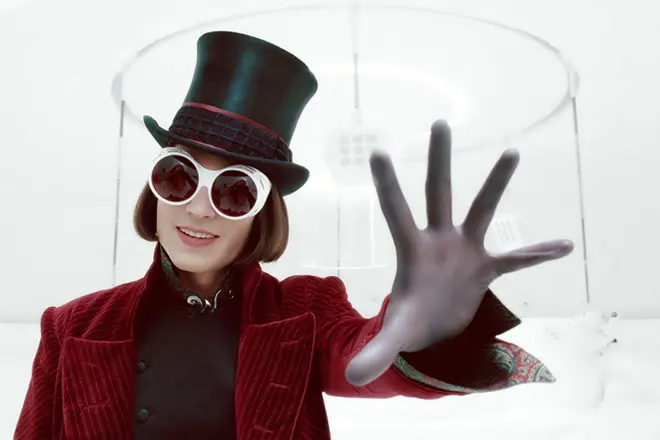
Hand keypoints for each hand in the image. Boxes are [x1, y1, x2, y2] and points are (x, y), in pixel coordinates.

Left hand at [345, 120, 573, 386]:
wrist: (435, 324)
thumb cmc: (412, 319)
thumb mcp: (397, 335)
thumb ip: (378, 351)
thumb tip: (352, 377)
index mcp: (412, 250)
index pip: (397, 211)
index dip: (387, 184)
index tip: (377, 150)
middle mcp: (439, 240)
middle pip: (438, 192)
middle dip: (439, 159)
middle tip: (439, 122)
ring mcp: (465, 249)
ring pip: (482, 209)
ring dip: (496, 183)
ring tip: (512, 151)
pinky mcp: (486, 266)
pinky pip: (516, 257)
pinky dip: (537, 253)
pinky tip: (564, 245)